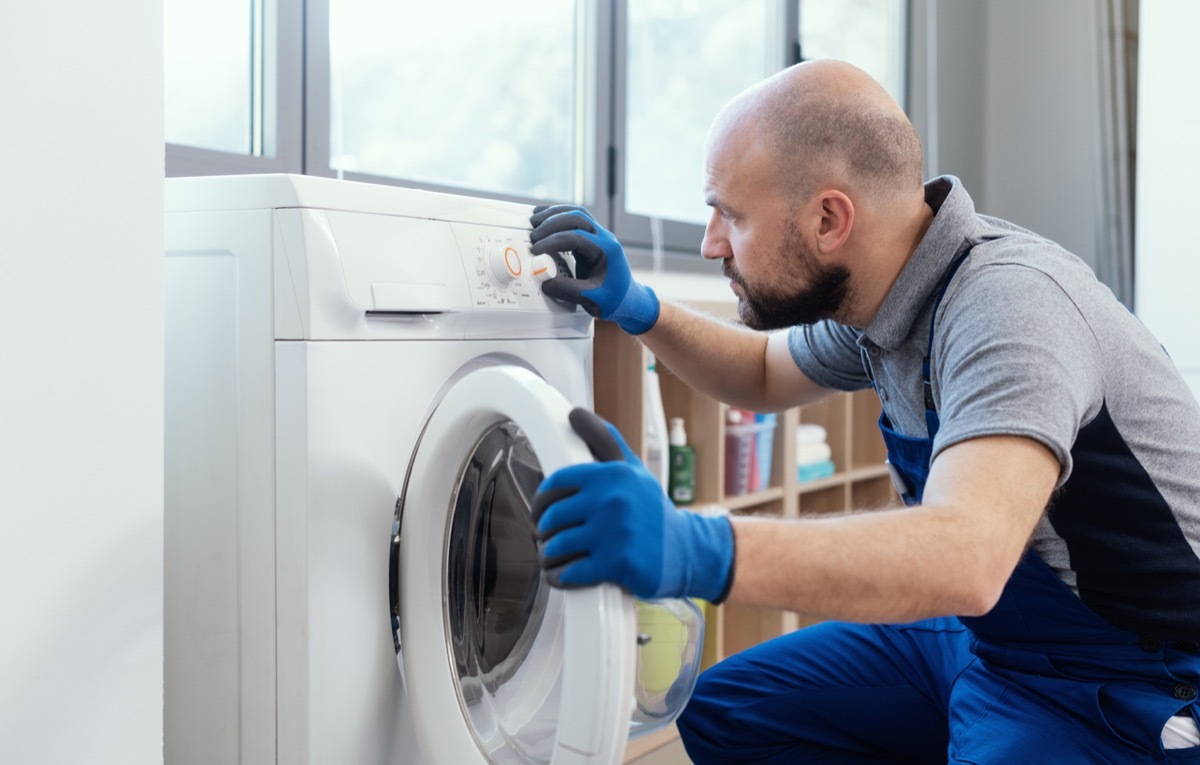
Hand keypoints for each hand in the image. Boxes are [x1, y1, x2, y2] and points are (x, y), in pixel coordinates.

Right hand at [529, 205, 659, 334]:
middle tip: (533, 234)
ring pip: (576, 213)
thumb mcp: (592, 299)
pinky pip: (575, 221)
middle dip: (552, 223)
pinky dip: (558, 217)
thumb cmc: (614, 300)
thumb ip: (567, 290)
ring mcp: (599, 236)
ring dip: (554, 214)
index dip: (553, 241)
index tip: (537, 250)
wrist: (628, 300)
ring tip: (534, 220)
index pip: (577, 237)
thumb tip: (544, 281)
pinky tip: (544, 219)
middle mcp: (605, 238)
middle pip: (577, 217)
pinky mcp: (592, 239)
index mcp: (607, 250)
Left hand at [532, 408, 734, 601]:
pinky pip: (570, 572)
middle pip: (552, 516)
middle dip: (544, 530)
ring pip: (556, 545)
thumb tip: (575, 414)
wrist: (689, 552)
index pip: (556, 484)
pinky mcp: (616, 564)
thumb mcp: (634, 471)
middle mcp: (612, 500)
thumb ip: (606, 442)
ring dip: (548, 555)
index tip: (541, 511)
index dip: (541, 501)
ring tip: (553, 557)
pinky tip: (562, 574)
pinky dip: (559, 576)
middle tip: (548, 536)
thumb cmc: (654, 512)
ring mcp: (614, 533)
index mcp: (612, 475)